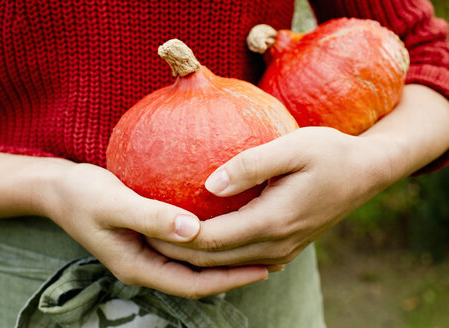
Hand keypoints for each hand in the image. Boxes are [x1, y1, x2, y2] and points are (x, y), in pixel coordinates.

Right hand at [41, 163, 268, 298]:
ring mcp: (147, 252)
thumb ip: (151, 216)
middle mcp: (146, 265)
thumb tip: (193, 230)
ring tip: (257, 246)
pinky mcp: (148, 236)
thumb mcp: (113, 203)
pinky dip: (208, 241)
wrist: (58, 189)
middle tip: (271, 258)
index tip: (262, 269)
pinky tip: (226, 225)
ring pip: (193, 264)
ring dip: (224, 258)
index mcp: (139, 266)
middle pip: (199, 278)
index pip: (194, 284)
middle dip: (234, 273)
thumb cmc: (82, 195)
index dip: (229, 280)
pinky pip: (184, 246)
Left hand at [147, 127, 392, 266]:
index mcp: (272, 221)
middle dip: (175, 250)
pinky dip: (215, 252)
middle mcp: (275, 244)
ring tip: (161, 235)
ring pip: (224, 263)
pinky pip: (241, 258)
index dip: (175, 235)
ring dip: (192, 254)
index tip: (145, 221)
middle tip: (142, 232)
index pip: (210, 240)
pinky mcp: (284, 246)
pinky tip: (197, 235)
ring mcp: (281, 250)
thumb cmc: (330, 153)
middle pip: (212, 260)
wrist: (365, 173)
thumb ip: (249, 165)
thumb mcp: (292, 147)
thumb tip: (208, 184)